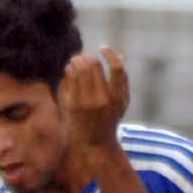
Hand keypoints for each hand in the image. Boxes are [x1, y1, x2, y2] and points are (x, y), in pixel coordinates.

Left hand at [60, 47, 128, 165]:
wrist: (94, 143)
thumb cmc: (109, 120)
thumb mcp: (122, 102)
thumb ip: (122, 80)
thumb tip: (119, 56)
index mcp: (117, 97)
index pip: (117, 68)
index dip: (110, 54)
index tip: (103, 49)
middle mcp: (102, 99)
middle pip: (93, 64)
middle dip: (87, 56)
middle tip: (84, 57)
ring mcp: (86, 102)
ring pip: (79, 68)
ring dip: (76, 60)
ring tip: (75, 61)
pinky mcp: (72, 105)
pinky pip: (69, 78)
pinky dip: (69, 70)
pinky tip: (70, 71)